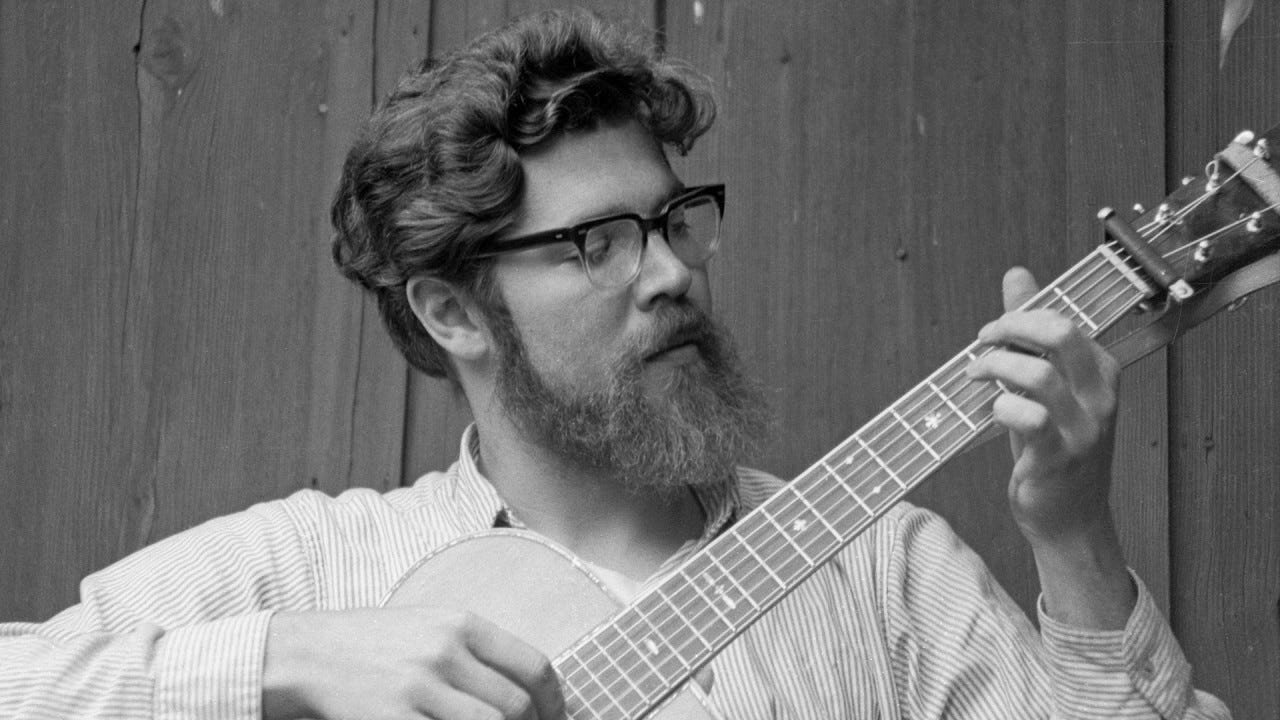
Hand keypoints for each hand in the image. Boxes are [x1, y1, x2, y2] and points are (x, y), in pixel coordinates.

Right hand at [262, 606, 564, 719]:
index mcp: (461, 624)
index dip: (554, 704)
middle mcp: (445, 652)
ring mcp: (418, 687)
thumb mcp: (431, 627)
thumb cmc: (375, 644)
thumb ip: (478, 654)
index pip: (534, 667)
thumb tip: (528, 693)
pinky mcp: (394, 719)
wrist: (307, 654)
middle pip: (516, 707)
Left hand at [965, 266, 1120, 545]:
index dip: (1020, 317)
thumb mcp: (1045, 386)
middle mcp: (1100, 397)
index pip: (1063, 320)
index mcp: (1101, 372)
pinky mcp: (1059, 457)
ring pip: (1039, 374)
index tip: (991, 333)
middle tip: (981, 341)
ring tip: (974, 376)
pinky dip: (1001, 407)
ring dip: (995, 367)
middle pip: (1060, 334)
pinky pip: (1028, 419)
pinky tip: (991, 411)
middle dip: (1010, 328)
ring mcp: (1083, 428)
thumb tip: (1018, 275)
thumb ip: (1031, 331)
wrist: (1070, 520)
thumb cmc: (1053, 446)